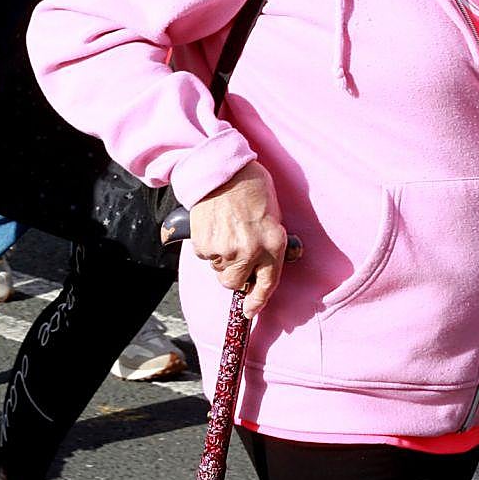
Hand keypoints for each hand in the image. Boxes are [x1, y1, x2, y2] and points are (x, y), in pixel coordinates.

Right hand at [189, 161, 292, 315]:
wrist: (224, 169)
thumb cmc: (252, 188)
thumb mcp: (274, 216)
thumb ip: (269, 244)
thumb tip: (259, 268)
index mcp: (274, 244)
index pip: (268, 283)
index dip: (258, 300)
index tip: (250, 310)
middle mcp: (251, 251)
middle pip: (234, 283)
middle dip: (233, 274)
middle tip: (234, 254)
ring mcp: (227, 250)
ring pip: (218, 269)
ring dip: (220, 257)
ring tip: (226, 230)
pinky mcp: (205, 244)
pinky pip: (204, 255)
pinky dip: (207, 245)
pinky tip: (214, 225)